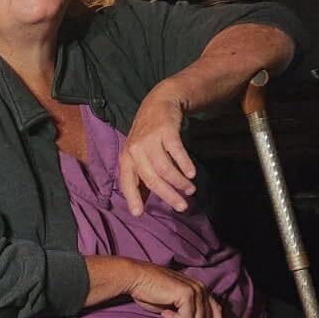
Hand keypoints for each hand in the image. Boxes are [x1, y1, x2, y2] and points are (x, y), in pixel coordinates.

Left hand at [119, 84, 195, 215]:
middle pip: (151, 178)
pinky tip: (192, 173)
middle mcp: (135, 150)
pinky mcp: (166, 131)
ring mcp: (150, 140)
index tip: (139, 213)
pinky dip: (185, 164)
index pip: (127, 182)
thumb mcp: (138, 155)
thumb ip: (140, 177)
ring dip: (179, 182)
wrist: (158, 103)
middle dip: (168, 195)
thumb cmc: (147, 136)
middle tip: (181, 207)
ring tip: (190, 190)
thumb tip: (140, 205)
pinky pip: (176, 151)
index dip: (132, 198)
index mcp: (126, 158)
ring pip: (165, 168)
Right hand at [129, 261, 223, 317]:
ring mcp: (195, 290)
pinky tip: (165, 313)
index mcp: (199, 290)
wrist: (136, 278)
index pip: (216, 309)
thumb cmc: (149, 292)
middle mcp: (200, 288)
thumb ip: (186, 312)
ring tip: (168, 317)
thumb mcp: (172, 305)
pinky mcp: (187, 294)